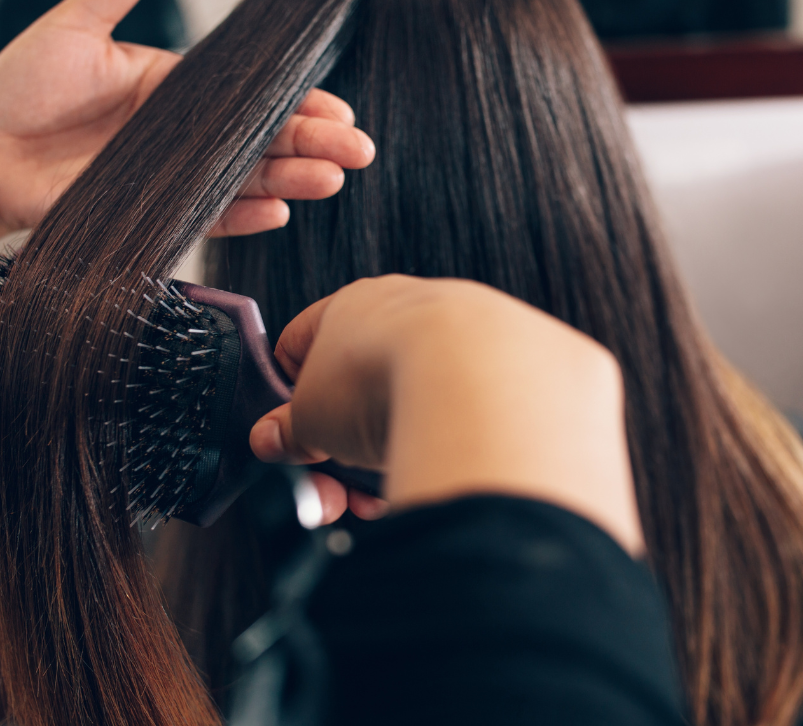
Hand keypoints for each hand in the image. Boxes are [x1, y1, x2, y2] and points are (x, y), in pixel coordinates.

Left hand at [0, 0, 372, 237]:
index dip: (298, 102)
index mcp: (179, 87)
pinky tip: (277, 212)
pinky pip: (209, 215)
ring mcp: (175, 174)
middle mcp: (186, 134)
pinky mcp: (156, 211)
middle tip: (359, 151)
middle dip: (315, 145)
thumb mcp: (73, 28)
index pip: (253, 93)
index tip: (337, 108)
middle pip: (265, 139)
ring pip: (247, 178)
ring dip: (291, 181)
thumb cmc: (21, 88)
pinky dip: (242, 216)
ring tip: (331, 180)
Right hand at [250, 276, 642, 551]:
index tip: (294, 445)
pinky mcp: (529, 367)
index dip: (291, 401)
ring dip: (403, 453)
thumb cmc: (385, 381)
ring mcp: (478, 332)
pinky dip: (459, 449)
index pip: (306, 345)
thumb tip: (272, 440)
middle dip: (348, 449)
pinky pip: (481, 416)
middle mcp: (421, 308)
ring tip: (391, 498)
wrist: (478, 381)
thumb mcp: (311, 418)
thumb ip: (288, 429)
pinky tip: (446, 481)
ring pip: (428, 403)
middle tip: (340, 496)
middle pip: (370, 385)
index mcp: (358, 304)